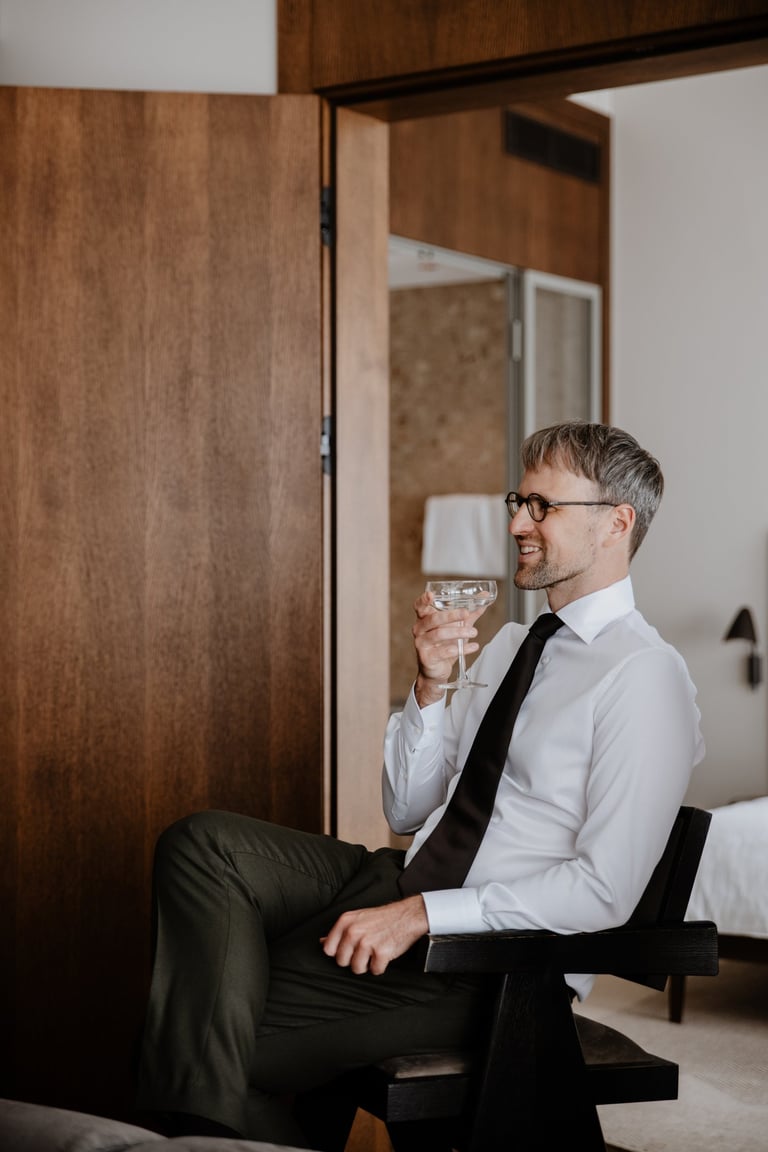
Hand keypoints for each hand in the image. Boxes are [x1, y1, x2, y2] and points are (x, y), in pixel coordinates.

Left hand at [320, 896, 427, 974]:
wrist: (407, 915)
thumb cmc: (383, 918)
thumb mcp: (357, 918)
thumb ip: (339, 931)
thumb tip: (322, 942)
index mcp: (345, 922)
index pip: (328, 949)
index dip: (338, 953)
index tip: (348, 951)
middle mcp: (353, 931)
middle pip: (341, 962)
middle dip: (353, 960)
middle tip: (365, 951)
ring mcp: (367, 942)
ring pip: (357, 969)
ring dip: (367, 965)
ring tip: (374, 952)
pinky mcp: (381, 952)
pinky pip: (375, 971)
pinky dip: (381, 966)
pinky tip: (384, 954)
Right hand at [412, 589, 482, 705]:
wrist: (437, 670)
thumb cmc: (444, 645)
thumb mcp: (457, 627)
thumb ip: (469, 614)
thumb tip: (483, 598)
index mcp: (424, 619)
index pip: (419, 606)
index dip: (423, 600)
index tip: (431, 595)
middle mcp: (419, 629)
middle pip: (433, 619)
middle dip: (450, 615)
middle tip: (466, 613)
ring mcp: (421, 644)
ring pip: (439, 635)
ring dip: (458, 632)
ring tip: (474, 632)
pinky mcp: (427, 657)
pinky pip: (444, 652)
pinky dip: (461, 649)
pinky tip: (473, 646)